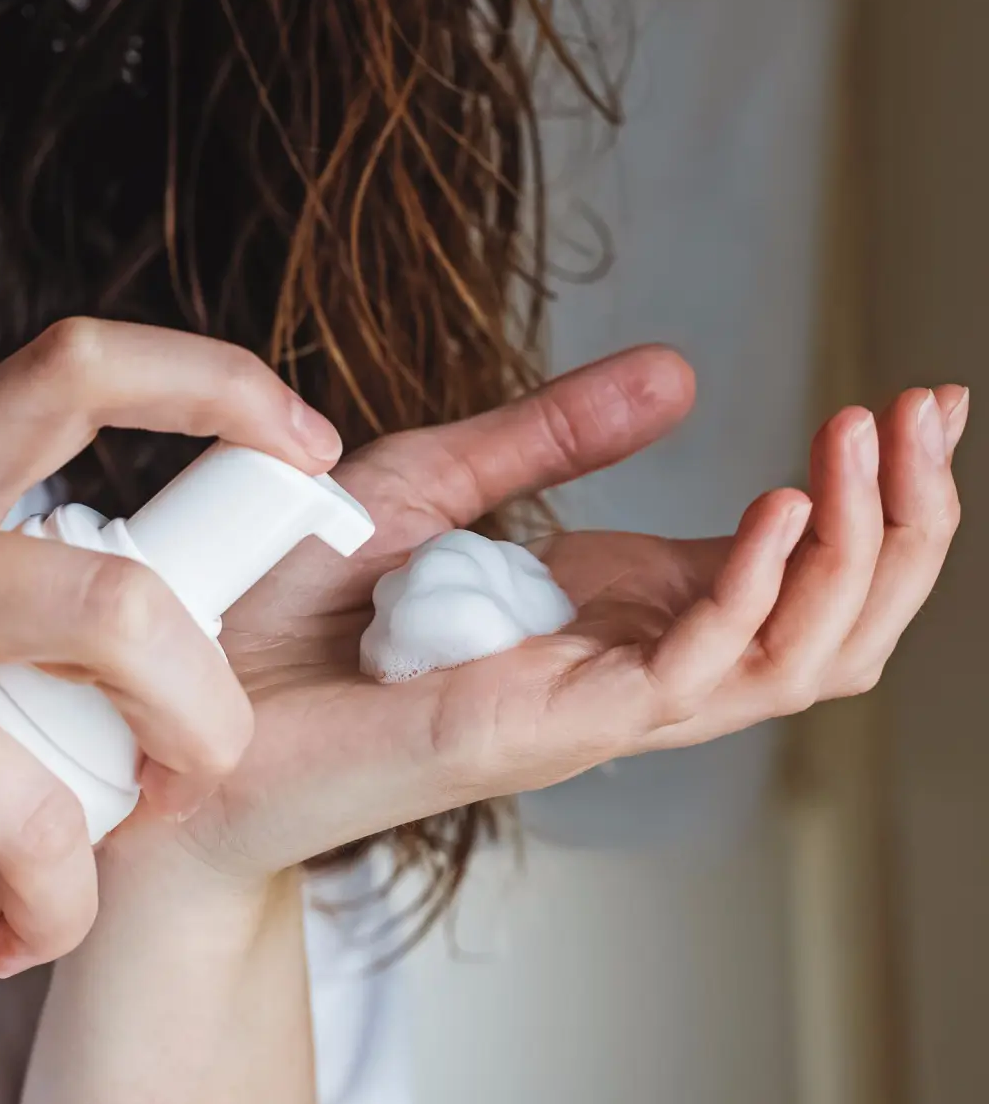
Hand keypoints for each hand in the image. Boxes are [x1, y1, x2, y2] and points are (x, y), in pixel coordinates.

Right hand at [0, 318, 340, 1031]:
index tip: (313, 442)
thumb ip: (8, 563)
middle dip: (203, 719)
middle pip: (125, 613)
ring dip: (70, 895)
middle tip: (192, 774)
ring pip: (42, 811)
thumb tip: (185, 608)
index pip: (86, 376)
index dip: (216, 384)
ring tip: (49, 914)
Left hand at [171, 348, 965, 875]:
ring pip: (793, 660)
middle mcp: (620, 666)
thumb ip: (550, 439)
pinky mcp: (546, 728)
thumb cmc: (292, 610)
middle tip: (930, 411)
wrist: (189, 709)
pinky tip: (781, 508)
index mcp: (604, 612)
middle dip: (899, 519)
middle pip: (820, 621)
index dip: (857, 491)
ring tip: (877, 444)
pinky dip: (755, 593)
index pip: (775, 566)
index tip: (905, 400)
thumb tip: (680, 375)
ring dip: (859, 551)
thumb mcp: (431, 484)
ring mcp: (594, 707)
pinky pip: (693, 675)